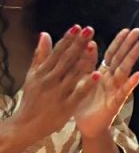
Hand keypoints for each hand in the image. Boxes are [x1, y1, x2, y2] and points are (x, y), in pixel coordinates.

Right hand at [11, 26, 98, 143]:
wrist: (26, 125)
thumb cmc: (32, 98)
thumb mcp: (32, 75)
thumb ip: (40, 55)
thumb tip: (44, 34)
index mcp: (42, 72)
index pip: (57, 52)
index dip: (68, 39)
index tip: (78, 27)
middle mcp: (50, 80)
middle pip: (66, 59)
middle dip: (78, 44)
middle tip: (90, 29)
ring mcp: (58, 93)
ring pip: (73, 74)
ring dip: (84, 60)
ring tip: (94, 46)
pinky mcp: (66, 106)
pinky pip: (79, 93)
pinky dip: (87, 84)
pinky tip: (97, 74)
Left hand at [74, 29, 138, 139]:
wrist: (87, 126)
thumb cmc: (84, 103)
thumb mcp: (82, 80)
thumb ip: (87, 63)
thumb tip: (90, 43)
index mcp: (103, 73)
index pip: (112, 54)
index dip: (119, 42)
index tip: (126, 30)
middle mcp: (111, 80)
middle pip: (120, 59)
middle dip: (129, 45)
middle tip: (138, 31)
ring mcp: (115, 90)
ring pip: (124, 71)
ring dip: (132, 58)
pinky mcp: (115, 102)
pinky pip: (124, 91)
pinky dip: (131, 83)